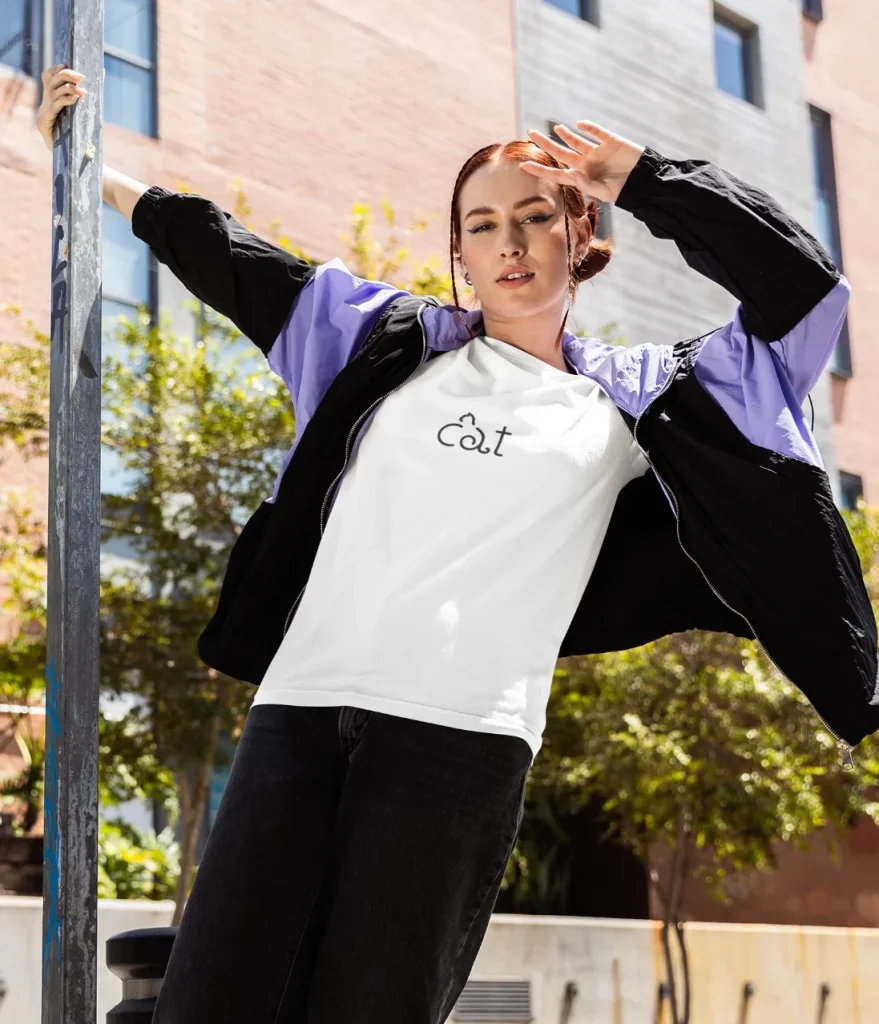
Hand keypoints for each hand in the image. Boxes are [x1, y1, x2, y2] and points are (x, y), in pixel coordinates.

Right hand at [36, 65, 86, 150]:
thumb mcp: (80, 113)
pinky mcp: (45, 122)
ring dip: (69, 88)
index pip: (47, 77)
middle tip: (82, 76)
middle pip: (51, 81)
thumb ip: (86, 96)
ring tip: (83, 90)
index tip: (67, 64)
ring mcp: (43, 113)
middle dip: (66, 76)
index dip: (55, 69)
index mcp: (50, 100)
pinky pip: (56, 106)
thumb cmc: (77, 134)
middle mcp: (44, 104)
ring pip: (53, 92)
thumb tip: (101, 74)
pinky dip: (66, 100)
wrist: (71, 156)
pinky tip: (76, 98)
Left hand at [523, 121, 644, 203]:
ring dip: (565, 134)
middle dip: (545, 144)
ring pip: (576, 141)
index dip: (540, 169)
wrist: (645, 181)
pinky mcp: (611, 141)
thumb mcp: (604, 192)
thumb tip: (571, 172)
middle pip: (561, 153)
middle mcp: (586, 163)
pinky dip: (588, 127)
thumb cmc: (624, 190)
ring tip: (554, 128)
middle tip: (530, 133)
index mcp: (582, 178)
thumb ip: (586, 184)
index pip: (556, 173)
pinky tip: (579, 124)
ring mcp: (597, 151)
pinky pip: (597, 132)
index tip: (523, 165)